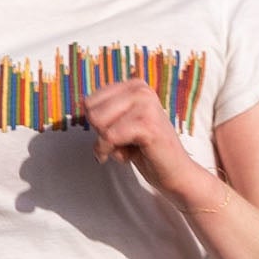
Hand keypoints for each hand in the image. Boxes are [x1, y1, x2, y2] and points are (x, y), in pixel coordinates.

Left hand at [76, 68, 196, 192]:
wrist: (176, 173)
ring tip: (129, 147)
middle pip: (93, 112)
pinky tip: (129, 157)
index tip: (117, 133)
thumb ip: (105, 111)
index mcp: (135, 86)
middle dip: (103, 134)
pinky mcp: (147, 124)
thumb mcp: (123, 124)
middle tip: (124, 142)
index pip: (90, 101)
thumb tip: (82, 102)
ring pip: (100, 124)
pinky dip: (114, 153)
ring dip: (109, 145)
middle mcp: (141, 90)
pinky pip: (109, 137)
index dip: (98, 124)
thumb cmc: (146, 150)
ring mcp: (146, 105)